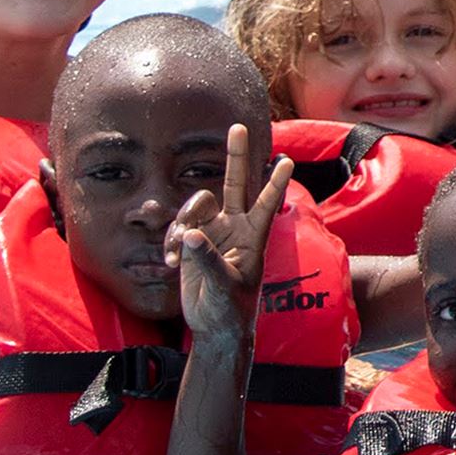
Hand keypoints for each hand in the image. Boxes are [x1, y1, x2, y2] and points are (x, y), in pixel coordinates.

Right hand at [166, 124, 294, 347]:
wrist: (215, 327)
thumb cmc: (230, 309)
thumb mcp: (222, 286)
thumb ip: (206, 259)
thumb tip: (191, 234)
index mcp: (253, 237)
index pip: (266, 203)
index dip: (274, 182)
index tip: (286, 160)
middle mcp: (235, 228)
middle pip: (235, 183)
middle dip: (236, 156)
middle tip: (237, 127)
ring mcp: (214, 232)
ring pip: (196, 205)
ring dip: (184, 220)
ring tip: (177, 249)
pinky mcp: (193, 242)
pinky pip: (178, 228)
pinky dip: (171, 241)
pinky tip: (169, 262)